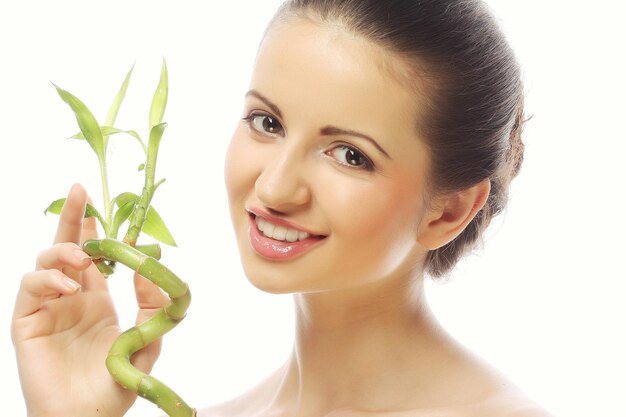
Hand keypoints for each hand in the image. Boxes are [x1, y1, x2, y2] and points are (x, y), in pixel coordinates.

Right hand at [11, 184, 168, 416]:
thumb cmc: (114, 385)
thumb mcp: (145, 340)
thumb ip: (152, 304)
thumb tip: (152, 264)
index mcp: (97, 300)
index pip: (95, 256)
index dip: (99, 232)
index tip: (112, 212)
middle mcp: (71, 298)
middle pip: (66, 247)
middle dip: (72, 217)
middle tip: (79, 188)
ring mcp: (48, 308)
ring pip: (45, 261)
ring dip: (64, 251)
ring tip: (85, 260)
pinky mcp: (27, 321)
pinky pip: (31, 286)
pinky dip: (49, 278)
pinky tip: (71, 287)